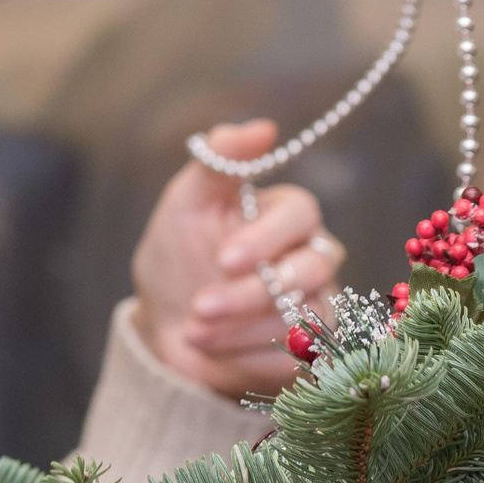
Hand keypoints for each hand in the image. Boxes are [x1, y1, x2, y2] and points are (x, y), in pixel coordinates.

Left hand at [130, 119, 348, 400]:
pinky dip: (247, 354)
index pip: (302, 213)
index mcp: (286, 216)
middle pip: (313, 268)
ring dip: (241, 327)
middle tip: (201, 305)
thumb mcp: (186, 204)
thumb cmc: (179, 258)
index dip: (267, 238)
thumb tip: (265, 127)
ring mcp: (317, 305)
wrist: (167, 327)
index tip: (224, 259)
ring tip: (192, 330)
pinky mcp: (311, 350)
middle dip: (252, 292)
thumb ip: (219, 162)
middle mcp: (312, 257)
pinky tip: (210, 347)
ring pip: (305, 316)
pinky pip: (297, 355)